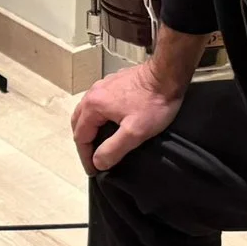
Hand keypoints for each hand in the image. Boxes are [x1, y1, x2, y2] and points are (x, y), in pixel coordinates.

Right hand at [71, 57, 185, 173]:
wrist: (167, 75)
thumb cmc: (153, 103)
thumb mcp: (135, 132)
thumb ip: (113, 149)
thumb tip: (97, 162)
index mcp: (93, 105)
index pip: (80, 136)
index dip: (85, 156)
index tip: (93, 171)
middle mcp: (93, 93)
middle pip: (78, 122)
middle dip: (84, 142)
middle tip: (93, 158)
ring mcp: (103, 85)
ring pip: (88, 111)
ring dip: (89, 128)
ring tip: (99, 142)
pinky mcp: (114, 82)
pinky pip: (98, 103)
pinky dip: (98, 117)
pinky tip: (110, 122)